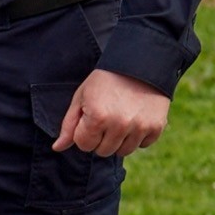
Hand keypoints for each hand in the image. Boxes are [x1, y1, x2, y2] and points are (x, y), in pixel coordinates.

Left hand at [52, 68, 170, 157]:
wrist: (140, 63)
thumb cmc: (105, 80)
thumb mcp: (82, 97)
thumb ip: (69, 125)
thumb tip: (57, 148)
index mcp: (97, 117)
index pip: (84, 145)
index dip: (85, 132)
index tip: (91, 118)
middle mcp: (119, 125)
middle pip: (103, 152)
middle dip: (101, 138)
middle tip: (107, 118)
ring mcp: (140, 127)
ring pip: (123, 152)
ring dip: (120, 140)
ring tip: (121, 119)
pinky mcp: (156, 127)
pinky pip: (143, 144)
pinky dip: (139, 136)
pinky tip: (136, 118)